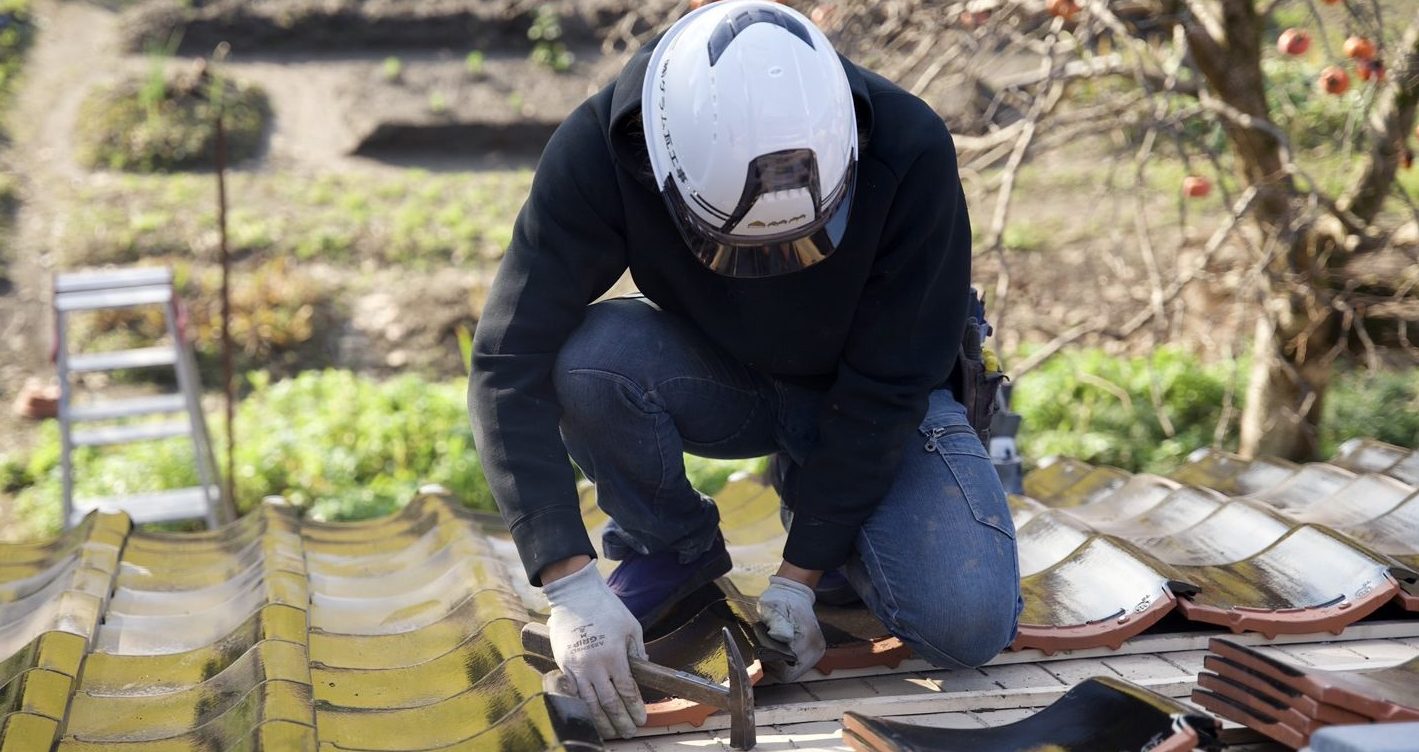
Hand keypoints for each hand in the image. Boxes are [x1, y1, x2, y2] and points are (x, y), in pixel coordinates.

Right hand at [543, 560, 647, 738]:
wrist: (574, 594)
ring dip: (601, 721)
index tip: (642, 719)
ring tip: (611, 732)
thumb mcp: (631, 626)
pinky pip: (573, 692)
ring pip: (589, 702)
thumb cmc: (606, 607)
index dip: (635, 708)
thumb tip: (643, 669)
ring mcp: (576, 666)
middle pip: (609, 702)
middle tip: (629, 732)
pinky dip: (582, 706)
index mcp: (613, 655)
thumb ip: (637, 651)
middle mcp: (594, 665)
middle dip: (620, 721)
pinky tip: (589, 716)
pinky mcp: (563, 664)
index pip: (626, 690)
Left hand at [756, 575, 825, 680]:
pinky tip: (777, 647)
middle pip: (789, 673)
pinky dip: (783, 660)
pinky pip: (795, 667)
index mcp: (808, 638)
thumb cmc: (781, 600)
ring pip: (791, 672)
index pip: (785, 668)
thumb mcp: (773, 606)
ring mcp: (816, 653)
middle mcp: (816, 650)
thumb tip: (782, 638)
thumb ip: (777, 622)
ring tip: (770, 643)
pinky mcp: (813, 653)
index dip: (770, 659)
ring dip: (777, 662)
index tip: (762, 642)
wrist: (795, 594)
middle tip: (763, 644)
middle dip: (773, 662)